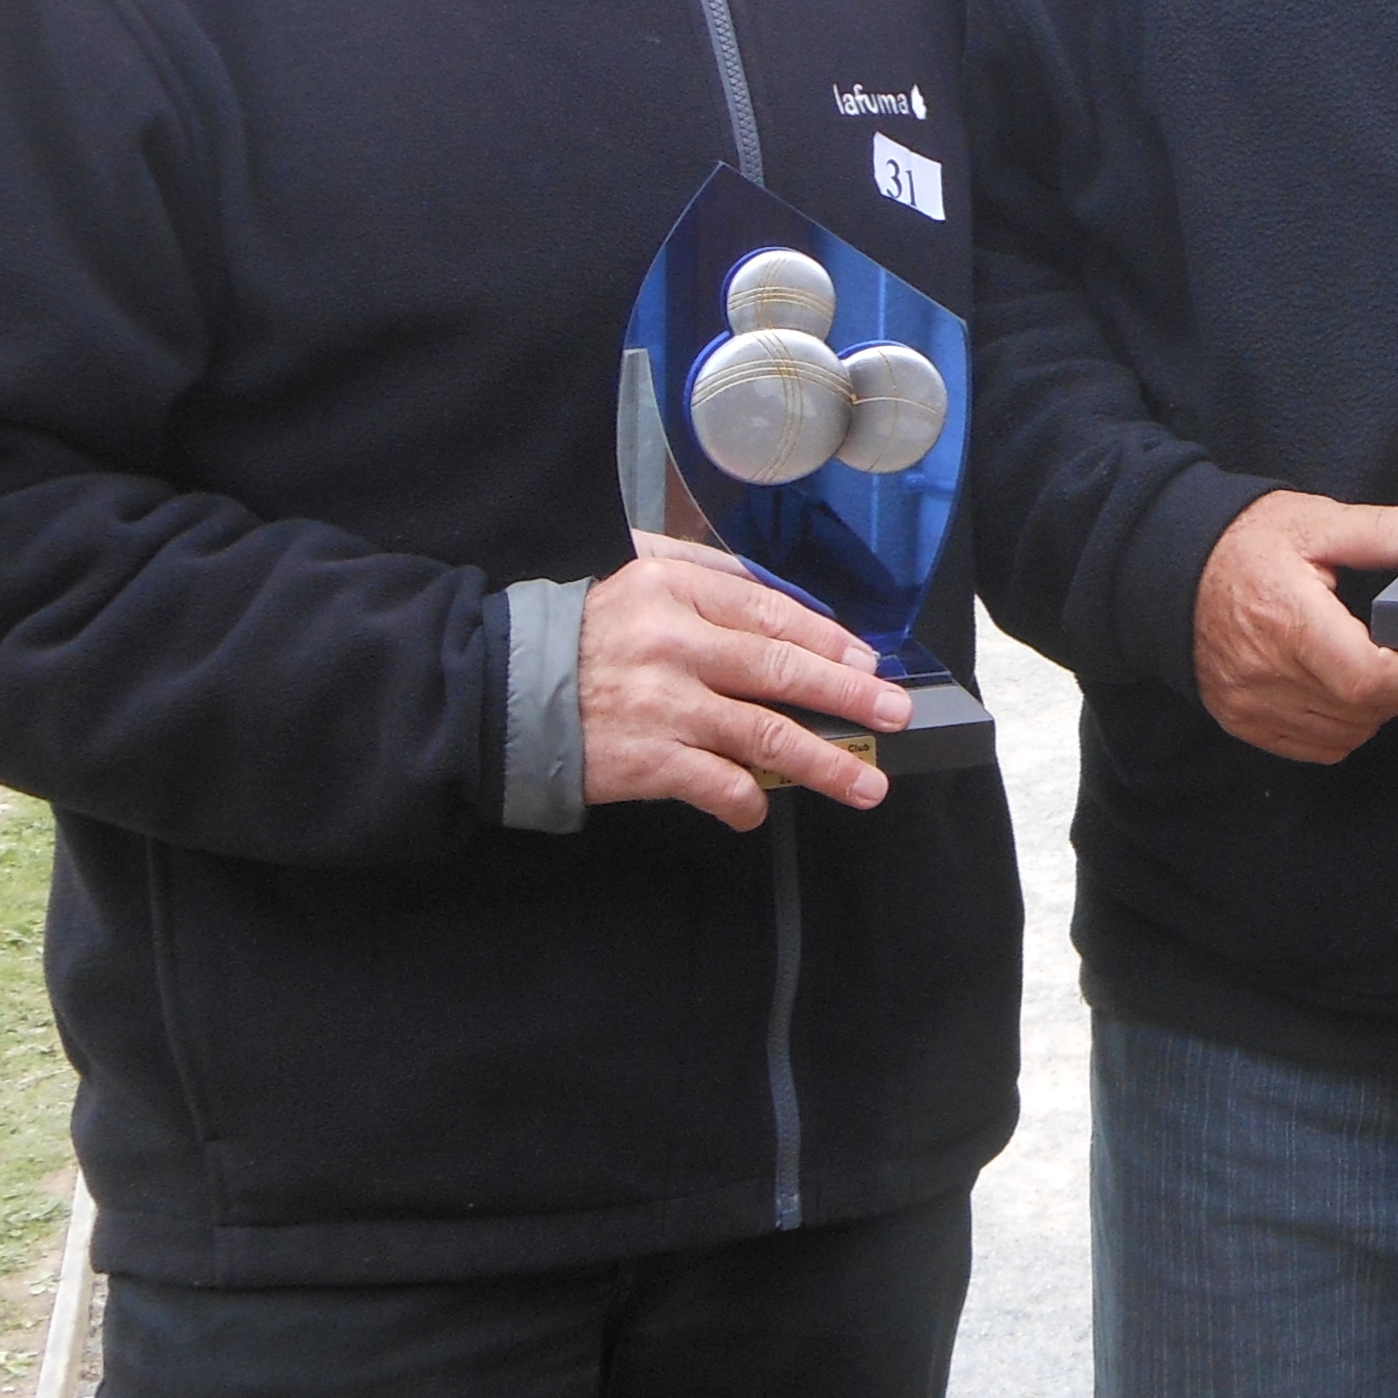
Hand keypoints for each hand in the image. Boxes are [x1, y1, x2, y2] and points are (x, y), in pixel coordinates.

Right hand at [582, 531, 907, 832]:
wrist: (503, 697)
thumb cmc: (587, 644)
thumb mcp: (642, 589)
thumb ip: (710, 592)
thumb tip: (798, 621)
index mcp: (673, 590)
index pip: (771, 613)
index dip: (829, 641)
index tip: (867, 661)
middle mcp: (674, 643)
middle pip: (783, 670)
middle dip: (849, 694)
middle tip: (894, 713)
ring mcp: (663, 705)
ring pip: (767, 735)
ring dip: (826, 762)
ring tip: (866, 782)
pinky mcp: (649, 761)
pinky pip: (721, 785)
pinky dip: (748, 801)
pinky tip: (759, 808)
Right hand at [1197, 492, 1397, 762]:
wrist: (1169, 568)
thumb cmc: (1243, 543)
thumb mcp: (1317, 523)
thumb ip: (1384, 532)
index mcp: (1289, 621)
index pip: (1371, 680)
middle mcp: (1266, 673)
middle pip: (1365, 712)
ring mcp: (1251, 704)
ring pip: (1347, 735)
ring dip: (1375, 708)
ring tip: (1376, 664)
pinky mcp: (1242, 721)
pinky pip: (1315, 748)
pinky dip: (1342, 726)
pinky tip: (1340, 687)